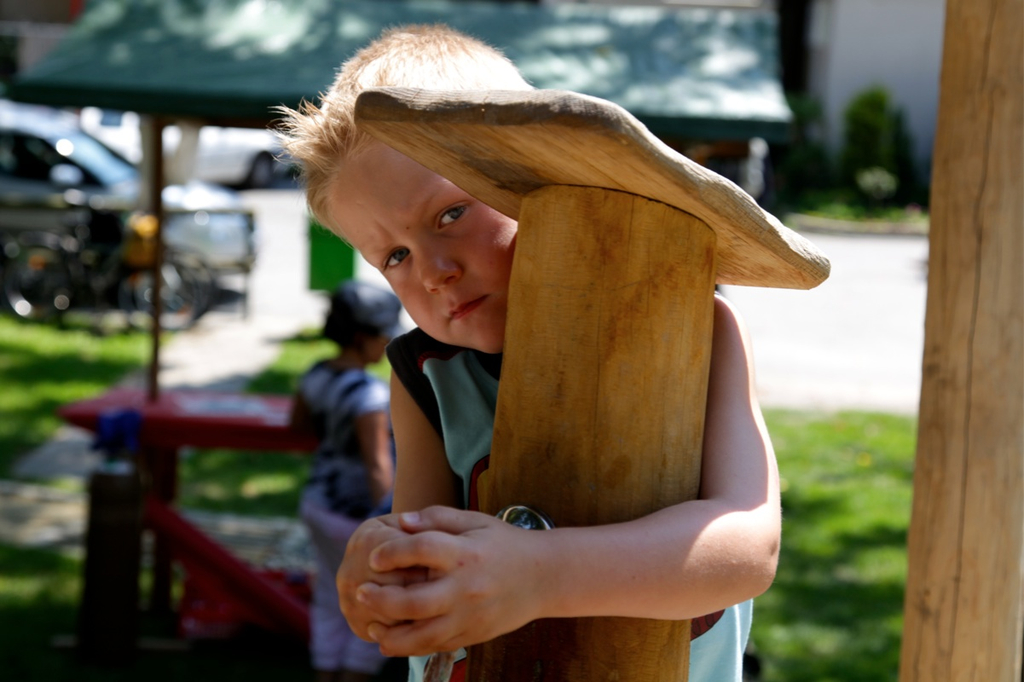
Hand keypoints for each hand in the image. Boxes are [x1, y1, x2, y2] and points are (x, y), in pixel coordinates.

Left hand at [355, 506, 552, 656]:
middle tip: (360, 592)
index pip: (421, 550)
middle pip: (414, 601)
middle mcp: (466, 587)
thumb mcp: (476, 521)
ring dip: (390, 633)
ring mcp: (470, 615)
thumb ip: (437, 518)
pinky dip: (410, 647)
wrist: (544, 577)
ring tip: (370, 625)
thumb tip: (400, 522)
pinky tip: (390, 640)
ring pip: (422, 634)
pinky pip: (436, 646)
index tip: (373, 556)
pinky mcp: (473, 634)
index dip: (392, 552)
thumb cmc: (504, 544)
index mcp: (465, 553)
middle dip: (380, 599)